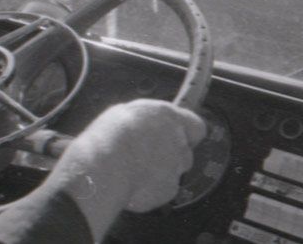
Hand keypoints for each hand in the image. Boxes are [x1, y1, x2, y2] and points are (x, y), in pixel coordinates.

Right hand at [46, 100, 205, 232]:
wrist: (105, 168)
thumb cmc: (108, 138)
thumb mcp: (122, 113)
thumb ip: (144, 119)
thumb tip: (144, 123)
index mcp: (168, 117)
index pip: (196, 127)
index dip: (188, 134)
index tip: (178, 137)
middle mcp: (178, 141)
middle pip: (185, 152)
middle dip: (171, 156)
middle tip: (147, 157)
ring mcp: (176, 167)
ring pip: (175, 172)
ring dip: (162, 173)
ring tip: (136, 172)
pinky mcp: (169, 189)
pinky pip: (164, 191)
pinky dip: (152, 190)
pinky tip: (134, 185)